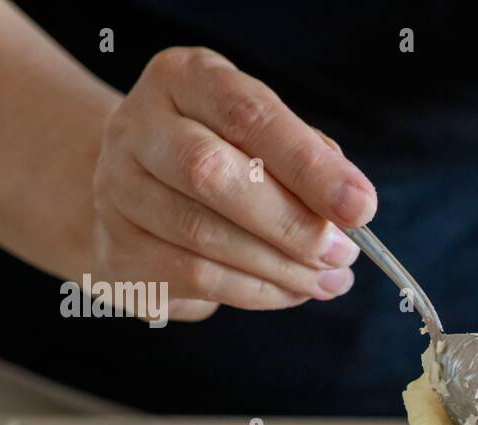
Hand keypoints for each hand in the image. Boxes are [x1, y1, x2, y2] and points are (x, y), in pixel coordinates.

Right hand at [89, 47, 376, 320]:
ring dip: (281, 268)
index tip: (361, 207)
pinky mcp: (118, 251)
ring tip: (328, 280)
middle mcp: (136, 126)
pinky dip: (256, 292)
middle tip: (343, 255)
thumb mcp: (264, 136)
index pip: (247, 115)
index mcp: (183, 79)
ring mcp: (116, 190)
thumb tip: (351, 208)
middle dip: (292, 223)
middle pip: (211, 173)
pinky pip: (195, 278)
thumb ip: (307, 159)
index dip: (309, 165)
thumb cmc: (225, 157)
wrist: (139, 194)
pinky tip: (291, 292)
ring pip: (203, 236)